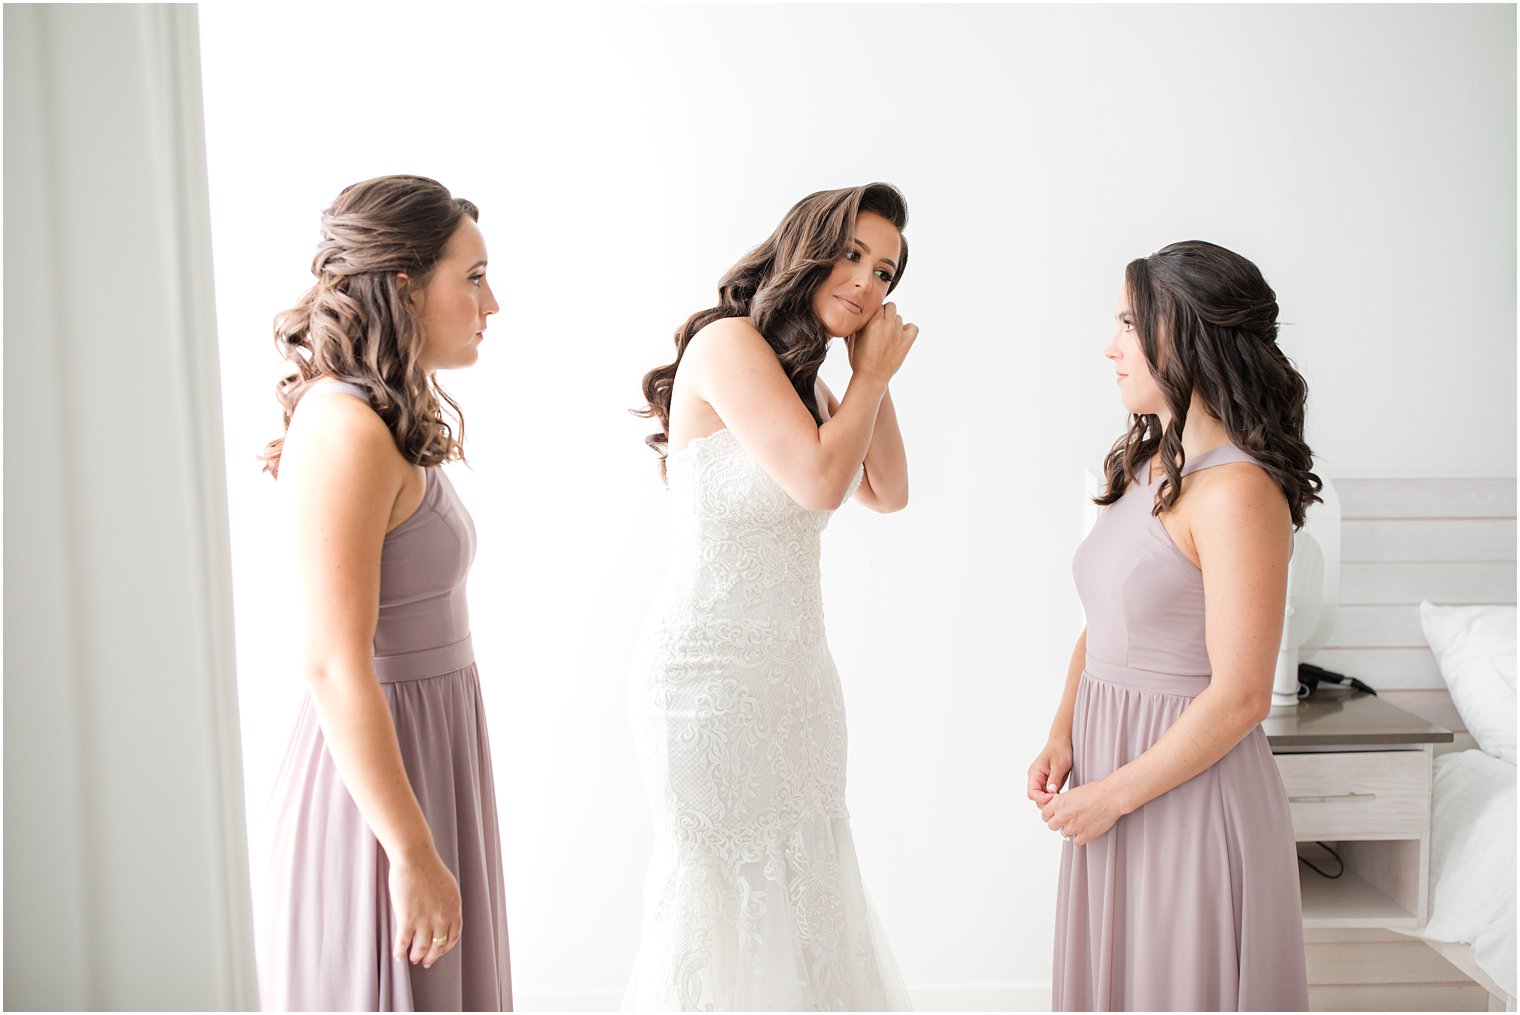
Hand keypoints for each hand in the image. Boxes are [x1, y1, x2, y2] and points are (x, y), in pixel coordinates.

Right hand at [389, 848, 462, 967]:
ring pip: (421, 948)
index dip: (445, 947)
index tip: (440, 951)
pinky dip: (400, 951)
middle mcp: (441, 918)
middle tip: (426, 961)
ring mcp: (424, 920)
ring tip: (412, 958)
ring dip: (416, 956)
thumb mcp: (449, 887)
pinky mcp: (407, 919)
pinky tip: (397, 956)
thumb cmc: (429, 868)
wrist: (415, 858)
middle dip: (431, 956)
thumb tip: (445, 918)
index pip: (453, 936)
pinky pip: (403, 942)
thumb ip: (448, 904)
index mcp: (454, 909)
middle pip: (438, 946)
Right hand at [847, 302, 917, 382]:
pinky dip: (908, 328)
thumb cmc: (859, 359)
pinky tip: (901, 333)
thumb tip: (862, 313)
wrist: (871, 377)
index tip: (871, 319)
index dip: (873, 312)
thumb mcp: (854, 338)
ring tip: (887, 333)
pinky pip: (913, 328)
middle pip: (890, 307)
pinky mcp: (906, 343)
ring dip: (893, 322)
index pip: (877, 305)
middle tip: (879, 324)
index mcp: (873, 323)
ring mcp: (898, 334)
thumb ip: (859, 324)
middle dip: (884, 313)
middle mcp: (887, 326)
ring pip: (899, 317)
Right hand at [1027, 738, 1072, 807]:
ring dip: (1050, 800)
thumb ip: (1054, 779)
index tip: (1055, 798)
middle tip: (1060, 801)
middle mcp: (1034, 777)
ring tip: (1061, 799)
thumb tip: (1050, 793)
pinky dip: (1052, 796)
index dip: (1042, 799)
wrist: (1062, 741)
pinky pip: (1046, 793)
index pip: (1032, 793)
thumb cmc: (1060, 750)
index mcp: (1034, 773)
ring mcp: (1040, 780)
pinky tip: (1061, 795)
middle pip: (1035, 797)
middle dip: (1046, 802)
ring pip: (1041, 796)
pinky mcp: (1046, 781)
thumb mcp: (1059, 765)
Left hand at [1040, 779, 1122, 846]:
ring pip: (1064, 833)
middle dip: (1059, 823)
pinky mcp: (1083, 836)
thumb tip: (1057, 809)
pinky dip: (1080, 837)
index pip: (1044, 814)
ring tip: (1081, 822)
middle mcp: (1062, 815)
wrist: (1111, 797)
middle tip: (1068, 820)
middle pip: (1052, 826)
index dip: (1051, 815)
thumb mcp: (1072, 792)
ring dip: (1071, 830)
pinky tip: (1087, 829)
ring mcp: (1073, 827)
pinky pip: (1076, 841)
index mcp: (1058, 803)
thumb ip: (1062, 802)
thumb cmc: (1095, 791)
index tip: (1056, 815)